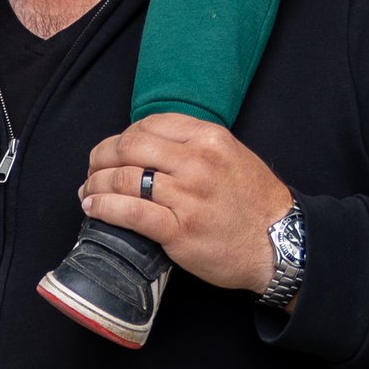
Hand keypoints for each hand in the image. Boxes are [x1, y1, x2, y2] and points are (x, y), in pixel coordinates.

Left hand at [82, 117, 290, 295]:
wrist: (280, 243)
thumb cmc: (255, 203)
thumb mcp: (232, 156)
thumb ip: (194, 146)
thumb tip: (148, 145)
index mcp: (209, 138)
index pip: (149, 125)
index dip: (122, 137)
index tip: (113, 151)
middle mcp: (197, 162)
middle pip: (129, 147)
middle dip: (100, 158)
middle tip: (92, 171)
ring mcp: (188, 196)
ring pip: (123, 179)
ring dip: (95, 185)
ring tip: (88, 193)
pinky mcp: (180, 230)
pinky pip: (129, 212)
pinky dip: (103, 208)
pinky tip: (93, 209)